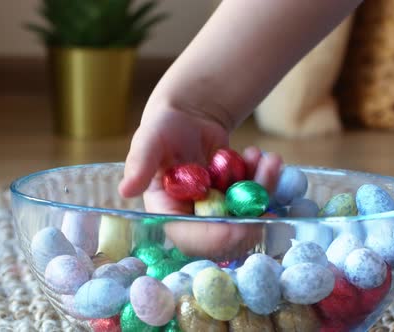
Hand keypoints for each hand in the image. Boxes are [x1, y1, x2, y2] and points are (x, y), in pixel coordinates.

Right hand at [118, 107, 281, 258]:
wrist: (188, 118)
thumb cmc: (163, 128)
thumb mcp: (149, 140)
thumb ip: (139, 163)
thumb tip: (125, 190)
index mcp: (168, 211)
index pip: (189, 236)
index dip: (214, 237)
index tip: (239, 227)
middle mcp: (193, 216)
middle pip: (223, 234)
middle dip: (249, 220)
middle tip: (269, 208)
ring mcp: (217, 208)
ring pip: (247, 215)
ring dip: (263, 191)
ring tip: (268, 160)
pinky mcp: (236, 197)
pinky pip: (257, 197)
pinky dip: (265, 179)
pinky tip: (261, 156)